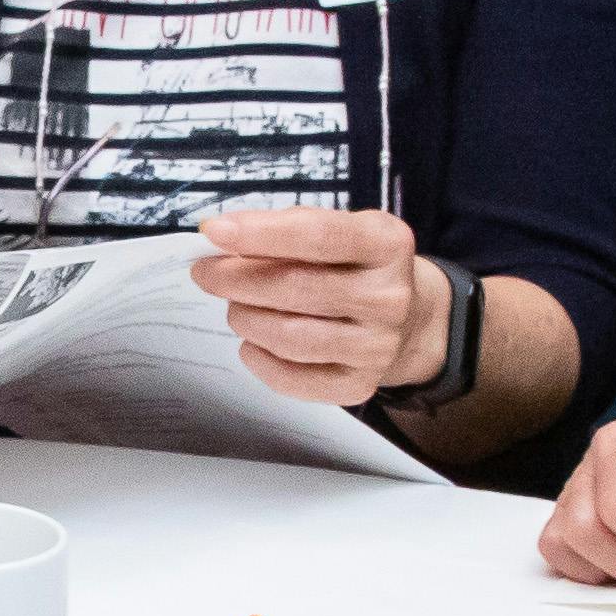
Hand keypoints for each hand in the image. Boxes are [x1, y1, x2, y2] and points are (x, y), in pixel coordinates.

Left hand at [190, 203, 438, 404]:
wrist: (408, 317)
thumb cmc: (354, 266)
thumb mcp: (336, 230)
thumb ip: (286, 230)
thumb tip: (221, 238)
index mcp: (387, 243)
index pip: (318, 235)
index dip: (261, 233)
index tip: (215, 231)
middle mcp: (390, 297)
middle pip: (297, 288)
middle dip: (237, 279)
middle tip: (207, 273)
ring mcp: (378, 346)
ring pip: (290, 337)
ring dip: (246, 319)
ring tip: (235, 307)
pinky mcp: (360, 385)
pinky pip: (293, 379)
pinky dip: (259, 359)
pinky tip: (251, 342)